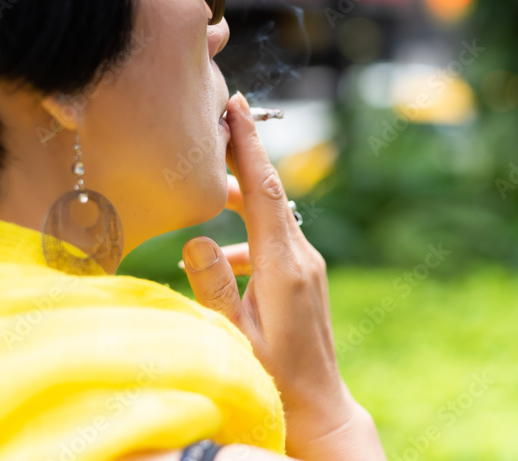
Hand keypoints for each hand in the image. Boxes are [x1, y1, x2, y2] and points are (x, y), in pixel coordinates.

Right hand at [181, 92, 384, 459]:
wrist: (321, 410)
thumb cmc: (275, 380)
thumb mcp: (234, 337)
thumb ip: (213, 287)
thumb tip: (196, 237)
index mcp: (284, 268)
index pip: (265, 193)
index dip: (249, 147)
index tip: (236, 106)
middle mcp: (302, 258)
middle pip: (270, 193)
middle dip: (243, 156)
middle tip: (217, 123)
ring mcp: (308, 266)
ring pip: (271, 216)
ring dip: (241, 199)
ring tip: (208, 189)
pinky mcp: (306, 277)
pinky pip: (273, 241)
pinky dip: (247, 236)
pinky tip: (221, 259)